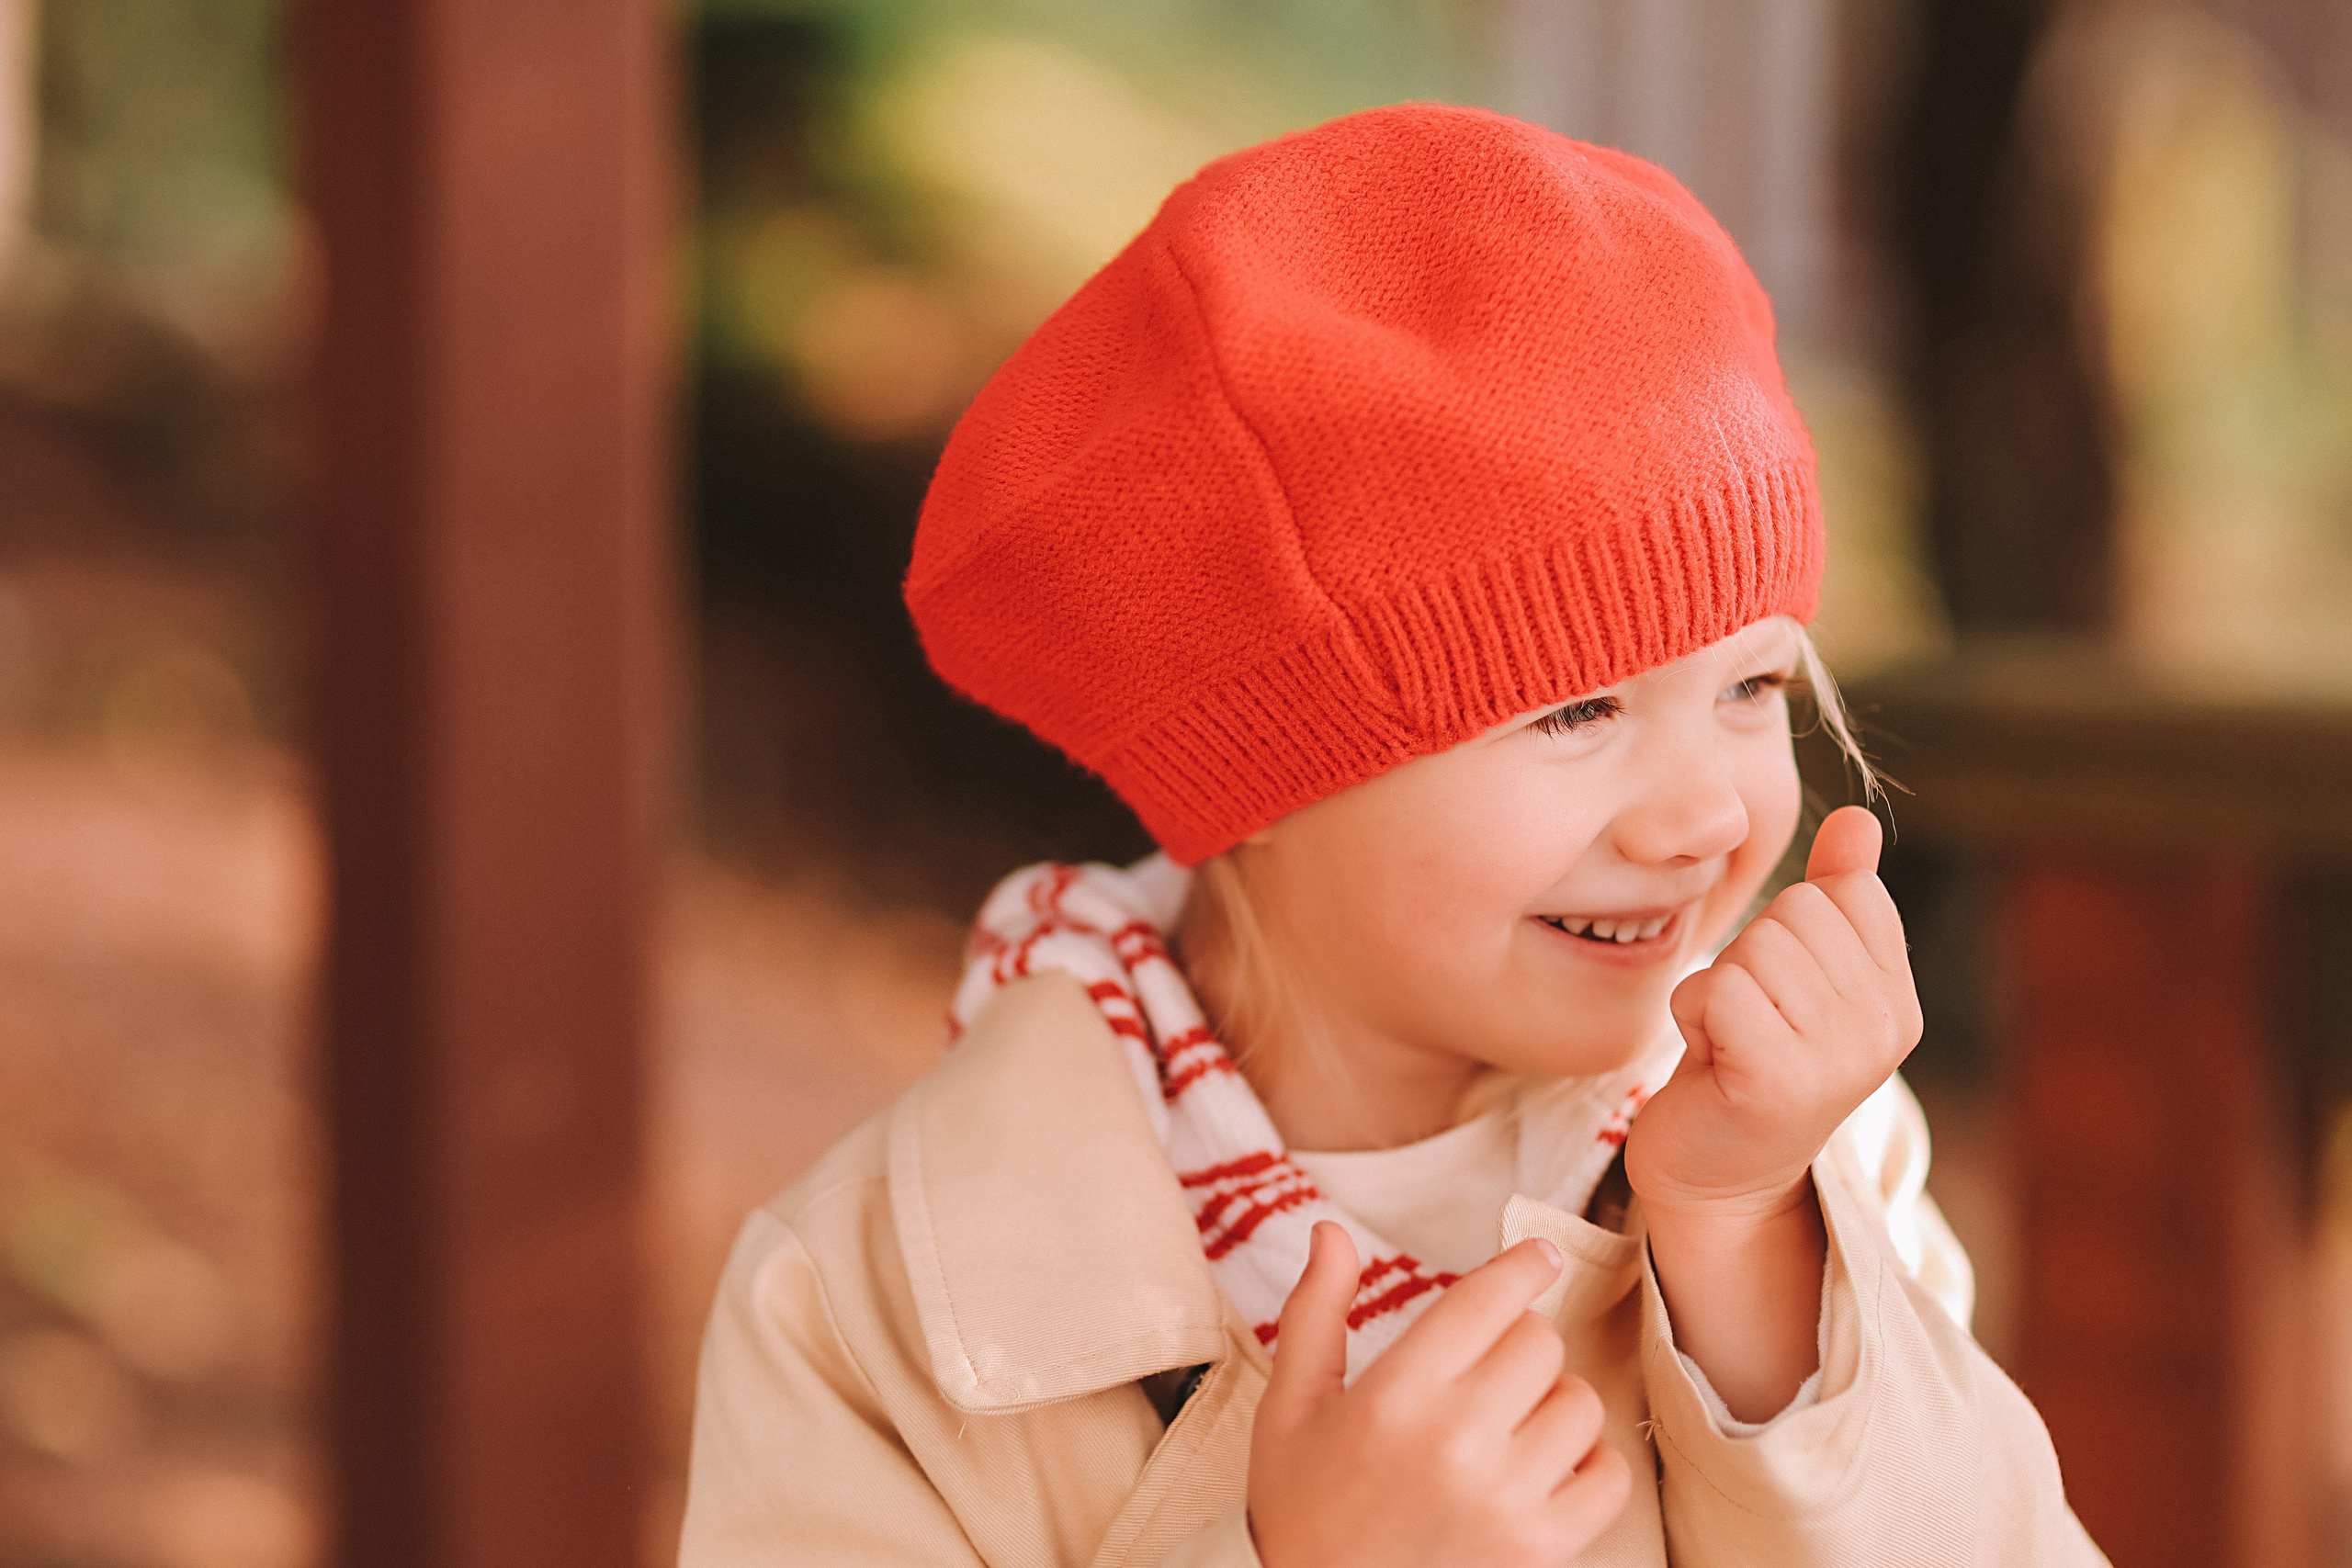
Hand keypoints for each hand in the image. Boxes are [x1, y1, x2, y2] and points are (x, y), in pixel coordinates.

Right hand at [1247, 1222, 1630, 1567]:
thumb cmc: (1301, 1508)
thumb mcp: (1289, 1406)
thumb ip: (1316, 1311)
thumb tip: (1330, 1229)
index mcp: (1395, 1395)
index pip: (1487, 1299)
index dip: (1523, 1265)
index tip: (1540, 1256)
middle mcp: (1456, 1441)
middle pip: (1540, 1341)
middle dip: (1518, 1342)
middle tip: (1487, 1370)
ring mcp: (1507, 1499)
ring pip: (1581, 1401)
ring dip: (1552, 1402)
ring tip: (1509, 1425)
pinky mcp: (1542, 1548)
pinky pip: (1608, 1475)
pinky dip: (1589, 1464)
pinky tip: (1544, 1469)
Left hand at [1626, 806, 1921, 1220]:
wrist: (1715, 1174)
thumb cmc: (1749, 1060)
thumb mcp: (1798, 972)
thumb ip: (1834, 895)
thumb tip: (1857, 818)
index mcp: (1898, 999)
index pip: (1837, 891)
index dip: (1784, 933)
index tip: (1780, 999)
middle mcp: (1887, 1029)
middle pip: (1792, 914)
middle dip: (1746, 961)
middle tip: (1747, 1028)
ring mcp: (1840, 1059)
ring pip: (1753, 949)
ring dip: (1717, 991)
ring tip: (1730, 1045)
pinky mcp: (1780, 1083)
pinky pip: (1719, 990)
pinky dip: (1696, 1016)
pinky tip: (1711, 1062)